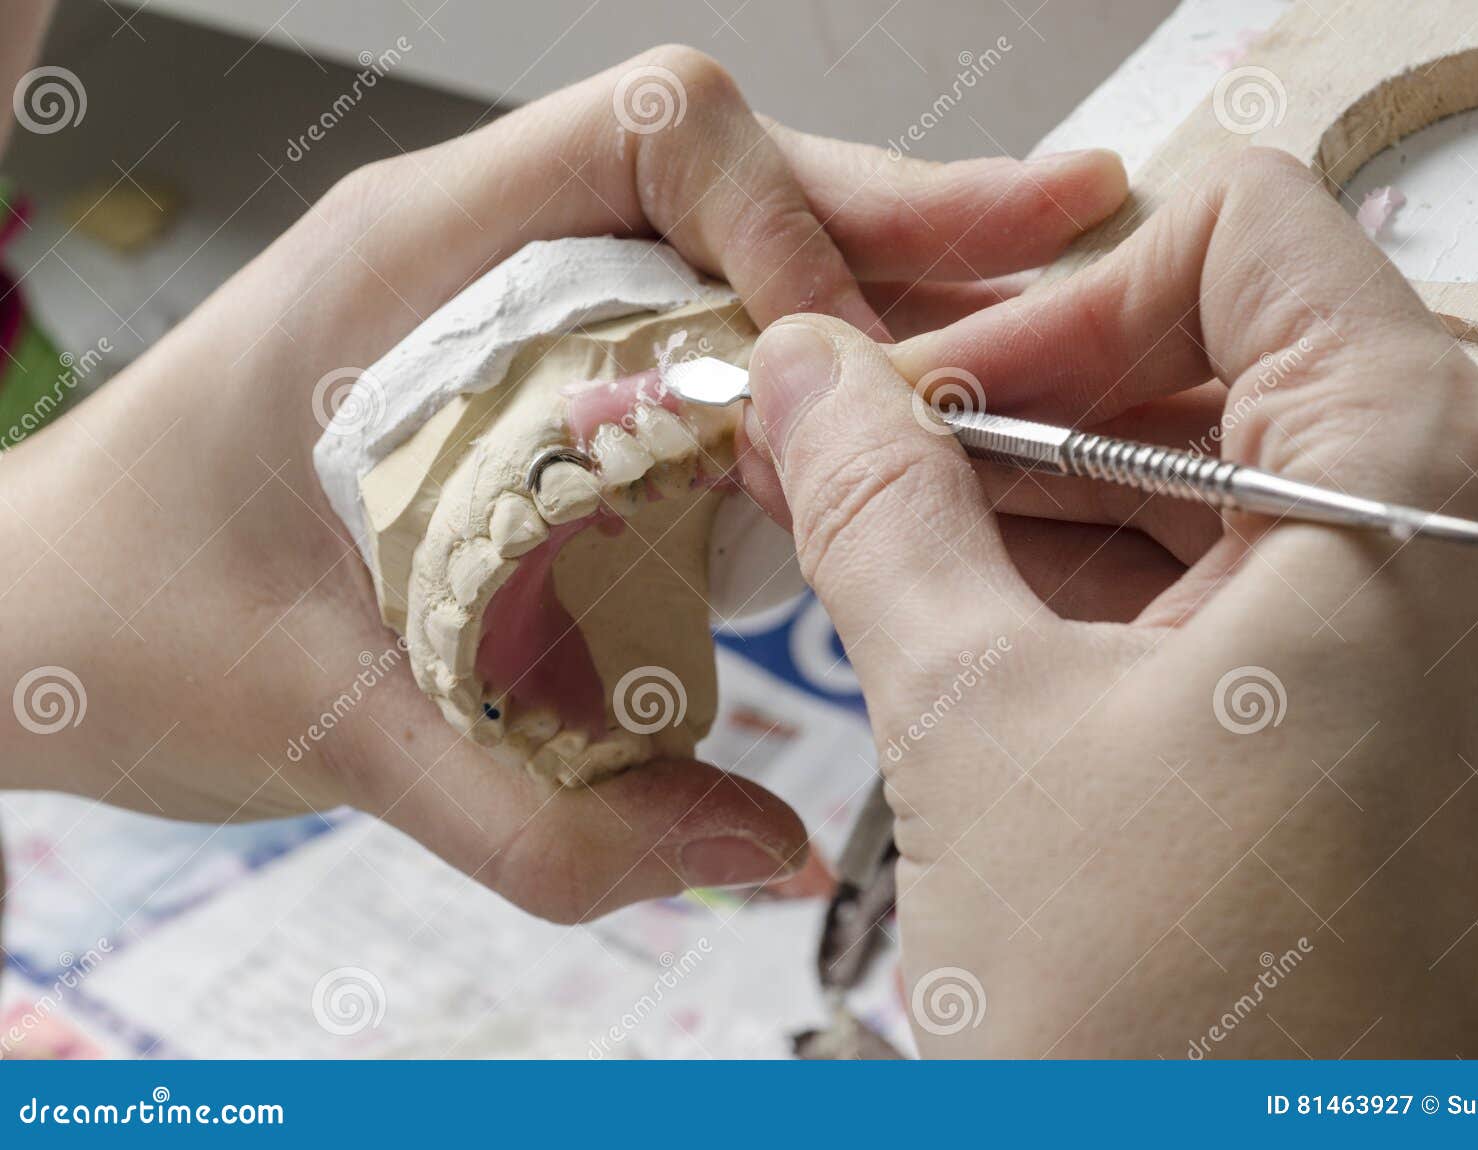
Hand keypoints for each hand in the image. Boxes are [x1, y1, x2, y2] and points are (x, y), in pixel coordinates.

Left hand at [0, 45, 1127, 921]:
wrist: (25, 626)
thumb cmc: (119, 627)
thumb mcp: (324, 726)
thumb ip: (543, 815)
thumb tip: (764, 851)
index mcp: (414, 265)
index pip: (654, 132)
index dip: (788, 219)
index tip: (847, 372)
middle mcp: (485, 260)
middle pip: (739, 182)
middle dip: (913, 215)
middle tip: (1078, 238)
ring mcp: (521, 322)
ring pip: (740, 257)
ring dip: (891, 288)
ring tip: (1043, 323)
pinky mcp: (540, 397)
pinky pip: (704, 349)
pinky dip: (820, 376)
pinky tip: (907, 426)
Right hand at [743, 149, 1477, 1055]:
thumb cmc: (1170, 1022)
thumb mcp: (979, 716)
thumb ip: (881, 506)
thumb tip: (806, 375)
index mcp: (1418, 491)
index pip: (1247, 238)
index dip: (1063, 294)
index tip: (927, 385)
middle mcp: (1469, 557)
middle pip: (1224, 364)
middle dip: (1018, 405)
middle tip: (857, 453)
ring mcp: (1436, 655)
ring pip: (1220, 489)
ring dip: (1041, 502)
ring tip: (879, 537)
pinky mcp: (1382, 740)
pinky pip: (1238, 599)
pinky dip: (1102, 594)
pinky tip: (964, 619)